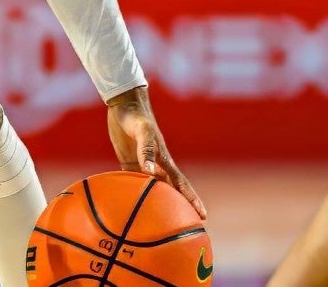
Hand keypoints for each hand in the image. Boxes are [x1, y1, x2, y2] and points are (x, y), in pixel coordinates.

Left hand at [106, 86, 206, 218]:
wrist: (124, 102)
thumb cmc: (136, 116)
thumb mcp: (142, 131)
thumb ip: (146, 150)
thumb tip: (149, 173)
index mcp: (164, 160)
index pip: (181, 184)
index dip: (192, 199)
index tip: (203, 216)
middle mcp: (156, 165)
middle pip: (170, 191)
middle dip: (180, 207)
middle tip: (187, 226)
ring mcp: (143, 164)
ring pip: (153, 189)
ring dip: (159, 203)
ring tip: (163, 221)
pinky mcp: (129, 162)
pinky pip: (134, 182)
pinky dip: (136, 194)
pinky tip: (133, 206)